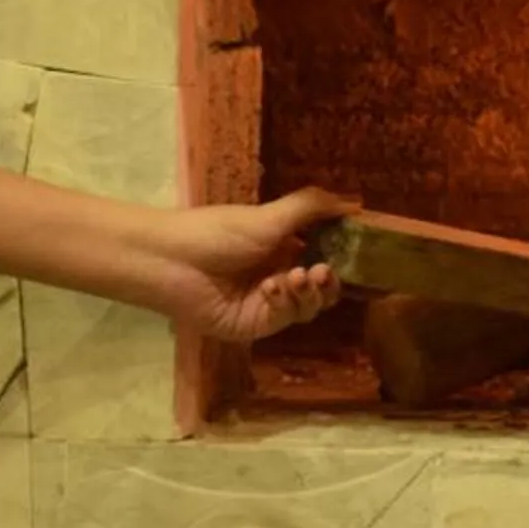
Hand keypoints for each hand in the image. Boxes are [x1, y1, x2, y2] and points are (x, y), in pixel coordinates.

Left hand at [148, 188, 353, 342]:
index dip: (341, 255)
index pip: (324, 254)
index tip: (356, 252)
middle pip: (321, 287)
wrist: (172, 262)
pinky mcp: (256, 325)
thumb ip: (312, 208)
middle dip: (328, 280)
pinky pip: (286, 318)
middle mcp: (278, 274)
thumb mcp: (268, 215)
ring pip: (309, 306)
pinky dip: (286, 303)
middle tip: (324, 272)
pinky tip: (271, 288)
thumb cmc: (217, 232)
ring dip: (309, 292)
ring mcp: (268, 303)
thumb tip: (355, 202)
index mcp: (281, 245)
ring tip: (297, 277)